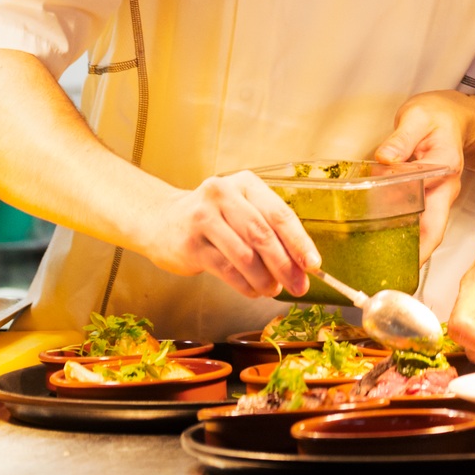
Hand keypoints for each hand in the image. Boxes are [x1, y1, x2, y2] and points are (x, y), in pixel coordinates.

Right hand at [138, 171, 319, 299]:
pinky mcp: (189, 244)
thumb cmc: (213, 217)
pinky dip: (244, 284)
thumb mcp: (242, 211)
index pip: (280, 214)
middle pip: (263, 235)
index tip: (314, 265)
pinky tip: (254, 291)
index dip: (299, 242)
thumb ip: (270, 231)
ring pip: (244, 255)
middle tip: (299, 286)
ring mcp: (203, 219)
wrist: (161, 220)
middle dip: (285, 265)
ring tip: (274, 290)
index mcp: (246, 183)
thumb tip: (303, 265)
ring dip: (264, 278)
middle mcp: (223, 195)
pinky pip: (225, 269)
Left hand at [375, 92, 466, 263]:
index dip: (423, 249)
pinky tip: (374, 242)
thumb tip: (385, 158)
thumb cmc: (438, 117)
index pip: (436, 221)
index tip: (408, 270)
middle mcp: (440, 193)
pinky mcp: (421, 195)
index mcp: (443, 176)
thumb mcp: (418, 118)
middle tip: (383, 280)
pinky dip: (396, 232)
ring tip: (374, 269)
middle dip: (409, 259)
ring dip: (402, 249)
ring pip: (419, 230)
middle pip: (428, 234)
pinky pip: (410, 219)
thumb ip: (402, 138)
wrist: (453, 116)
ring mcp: (432, 196)